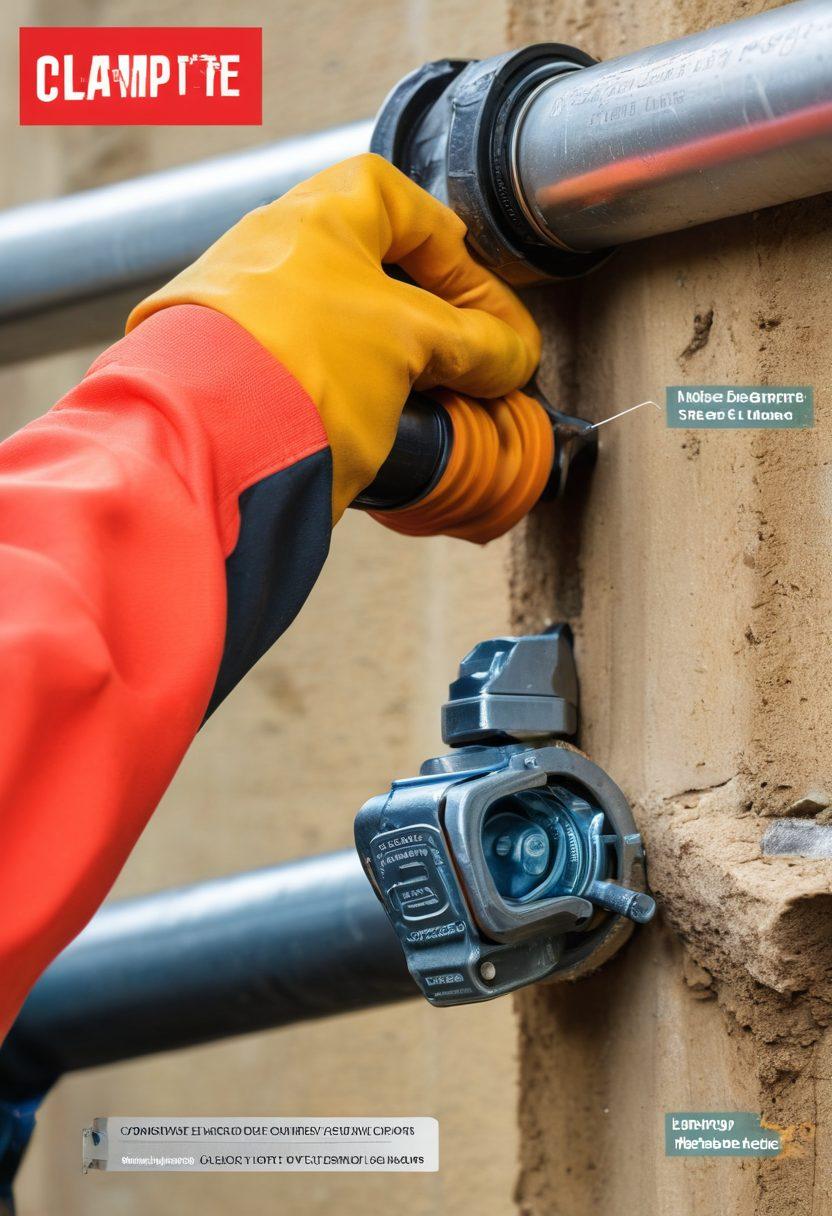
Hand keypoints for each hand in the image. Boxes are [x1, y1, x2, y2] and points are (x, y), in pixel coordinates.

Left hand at [128, 153, 539, 520]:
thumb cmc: (297, 366)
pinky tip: (365, 429)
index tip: (492, 318)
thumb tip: (513, 356)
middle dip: (425, 322)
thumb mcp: (410, 343)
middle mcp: (271, 251)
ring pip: (338, 327)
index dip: (459, 260)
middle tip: (462, 366)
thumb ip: (473, 343)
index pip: (406, 208)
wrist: (201, 443)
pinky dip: (343, 393)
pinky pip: (304, 370)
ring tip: (420, 408)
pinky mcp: (227, 371)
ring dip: (387, 363)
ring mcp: (244, 312)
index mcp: (315, 214)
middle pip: (372, 272)